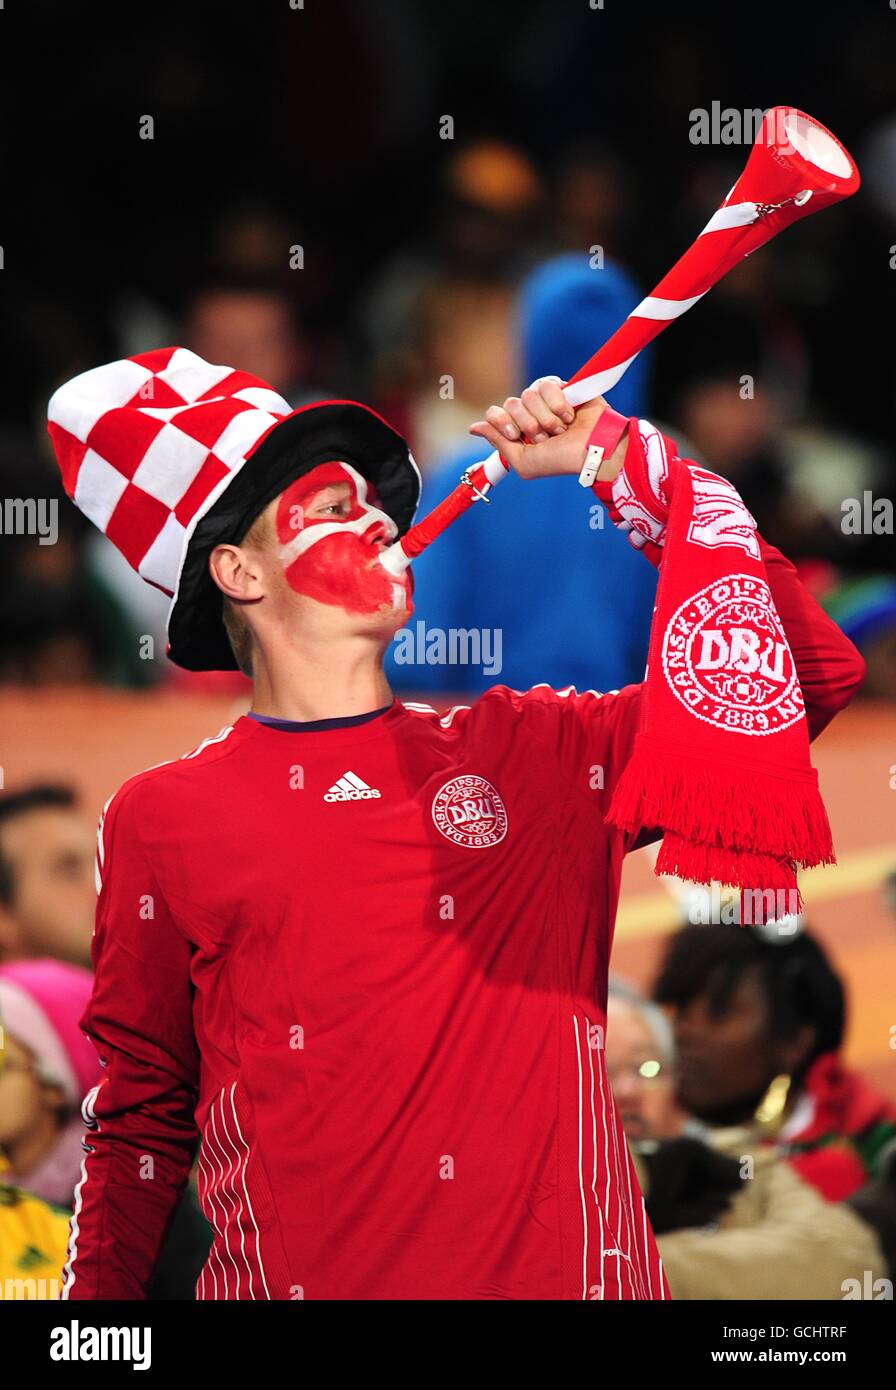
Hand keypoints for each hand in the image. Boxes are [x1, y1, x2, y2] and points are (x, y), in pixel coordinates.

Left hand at [469, 378, 626, 480]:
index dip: (503, 422)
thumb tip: (472, 427)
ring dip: (546, 418)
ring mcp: (545, 400)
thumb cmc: (559, 461)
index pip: (494, 413)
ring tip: (561, 429)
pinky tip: (569, 415)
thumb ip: (498, 443)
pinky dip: (558, 404)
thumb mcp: (523, 462)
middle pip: (511, 404)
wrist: (592, 450)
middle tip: (546, 437)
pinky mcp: (561, 387)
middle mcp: (529, 413)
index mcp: (517, 430)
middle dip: (529, 425)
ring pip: (528, 394)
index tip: (516, 435)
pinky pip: (546, 384)